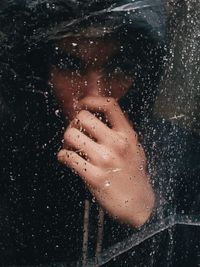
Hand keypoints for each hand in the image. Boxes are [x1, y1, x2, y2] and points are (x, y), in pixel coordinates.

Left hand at [58, 96, 154, 227]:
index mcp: (127, 135)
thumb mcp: (135, 148)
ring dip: (67, 140)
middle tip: (76, 132)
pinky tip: (68, 160)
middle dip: (74, 123)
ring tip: (72, 147)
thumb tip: (100, 118)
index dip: (92, 100)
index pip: (109, 105)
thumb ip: (121, 133)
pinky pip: (67, 157)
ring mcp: (104, 160)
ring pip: (71, 135)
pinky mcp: (93, 176)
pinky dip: (63, 157)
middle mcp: (116, 144)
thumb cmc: (135, 174)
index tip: (82, 104)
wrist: (139, 204)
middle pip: (83, 117)